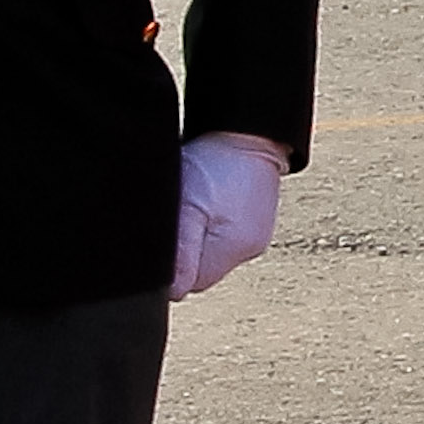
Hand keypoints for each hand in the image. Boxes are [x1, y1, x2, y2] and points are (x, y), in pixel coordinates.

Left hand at [168, 131, 288, 298]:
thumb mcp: (187, 207)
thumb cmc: (214, 161)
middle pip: (201, 270)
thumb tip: (172, 293)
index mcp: (233, 249)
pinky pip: (225, 236)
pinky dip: (212, 226)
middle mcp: (249, 249)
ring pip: (212, 253)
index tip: (167, 234)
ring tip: (195, 205)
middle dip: (184, 250)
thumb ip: (180, 253)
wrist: (247, 130)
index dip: (171, 264)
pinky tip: (208, 204)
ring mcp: (255, 235)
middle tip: (180, 215)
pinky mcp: (256, 221)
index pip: (188, 283)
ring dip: (198, 237)